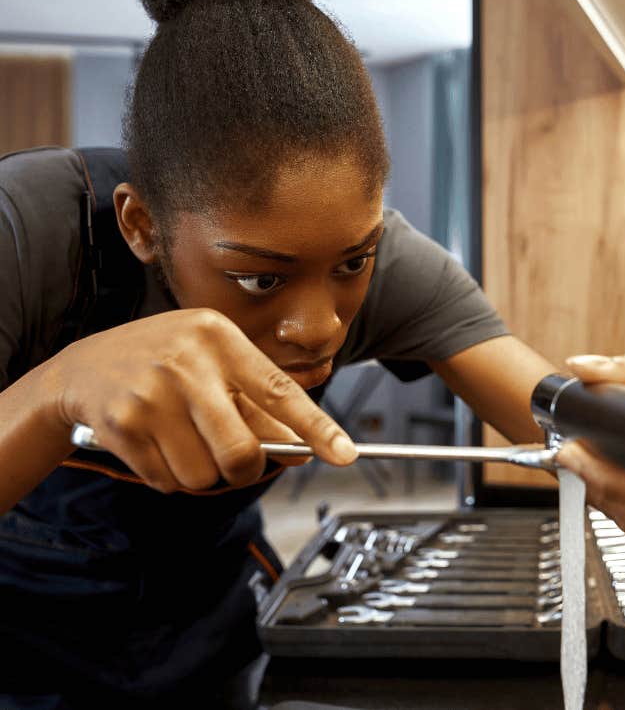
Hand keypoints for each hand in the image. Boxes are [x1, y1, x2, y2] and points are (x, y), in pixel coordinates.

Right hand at [52, 308, 356, 492]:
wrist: (84, 367)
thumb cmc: (164, 360)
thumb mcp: (213, 363)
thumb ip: (258, 405)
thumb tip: (301, 448)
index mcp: (219, 338)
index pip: (279, 390)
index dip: (316, 427)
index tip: (345, 453)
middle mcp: (187, 362)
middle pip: (241, 451)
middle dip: (245, 469)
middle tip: (236, 458)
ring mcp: (152, 394)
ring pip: (204, 475)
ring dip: (202, 473)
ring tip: (185, 439)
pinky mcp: (123, 425)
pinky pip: (168, 481)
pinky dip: (170, 474)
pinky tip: (157, 442)